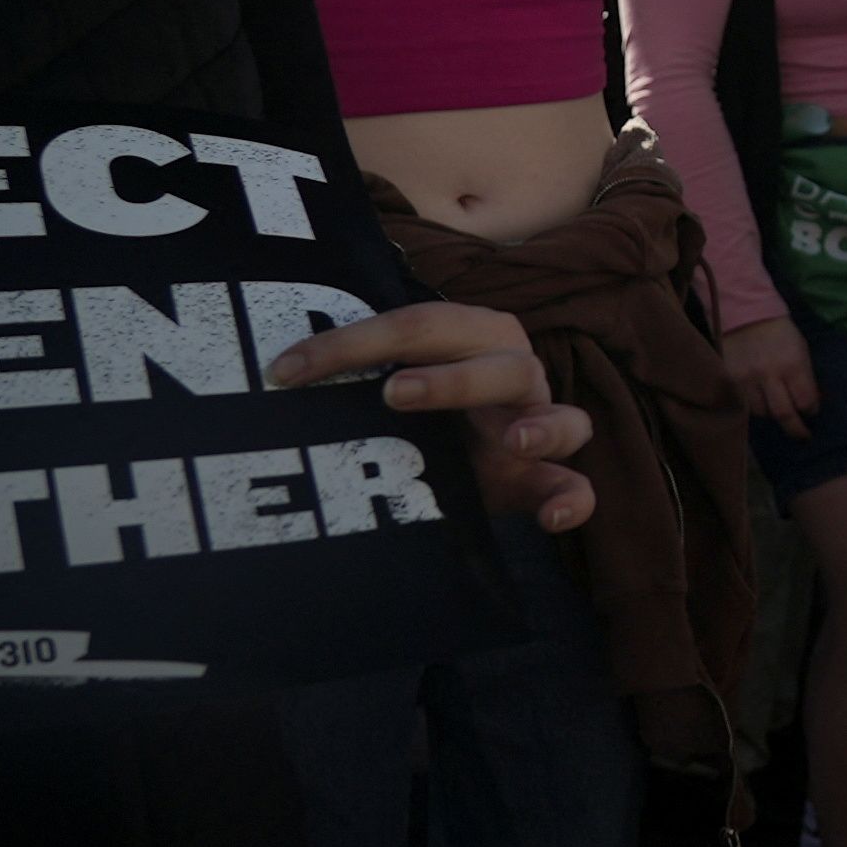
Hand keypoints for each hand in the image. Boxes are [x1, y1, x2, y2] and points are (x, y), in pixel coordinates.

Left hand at [264, 301, 595, 532]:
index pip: (417, 328)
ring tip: (514, 442)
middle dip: (453, 379)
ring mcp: (538, 423)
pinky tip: (555, 519)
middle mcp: (516, 371)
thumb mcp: (385, 376)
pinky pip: (574, 485)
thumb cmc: (412, 404)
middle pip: (502, 366)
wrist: (450, 448)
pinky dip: (574, 500)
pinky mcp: (543, 475)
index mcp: (475, 334)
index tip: (286, 371)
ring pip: (562, 418)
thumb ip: (353, 370)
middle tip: (394, 394)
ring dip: (541, 427)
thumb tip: (272, 373)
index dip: (351, 345)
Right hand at [722, 312, 820, 440]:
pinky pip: (743, 404)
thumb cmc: (780, 333)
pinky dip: (753, 406)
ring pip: (761, 413)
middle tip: (802, 435)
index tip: (811, 412)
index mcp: (792, 365)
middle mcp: (769, 375)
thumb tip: (812, 402)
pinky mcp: (730, 380)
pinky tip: (759, 401)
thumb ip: (805, 377)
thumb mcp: (800, 350)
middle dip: (796, 429)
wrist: (746, 315)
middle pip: (784, 414)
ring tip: (776, 408)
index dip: (811, 410)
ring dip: (772, 414)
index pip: (805, 401)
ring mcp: (747, 379)